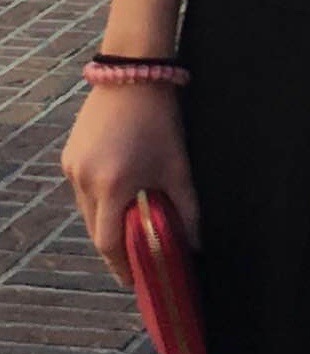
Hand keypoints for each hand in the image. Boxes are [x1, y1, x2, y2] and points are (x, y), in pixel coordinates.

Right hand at [61, 86, 199, 286]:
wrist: (134, 74)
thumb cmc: (161, 120)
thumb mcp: (178, 165)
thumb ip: (187, 209)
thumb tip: (196, 244)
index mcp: (113, 186)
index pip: (110, 243)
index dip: (122, 266)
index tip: (135, 280)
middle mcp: (84, 180)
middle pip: (95, 229)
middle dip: (116, 244)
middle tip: (137, 255)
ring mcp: (72, 167)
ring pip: (87, 210)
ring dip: (106, 219)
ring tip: (130, 220)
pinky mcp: (68, 155)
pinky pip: (82, 189)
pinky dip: (99, 197)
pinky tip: (119, 189)